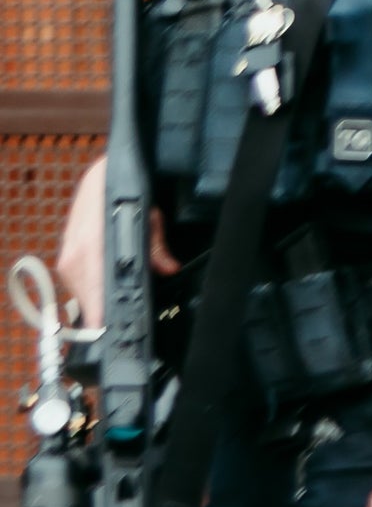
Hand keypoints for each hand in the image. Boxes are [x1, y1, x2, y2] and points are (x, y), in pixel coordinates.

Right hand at [53, 157, 177, 330]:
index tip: (107, 331)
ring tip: (112, 314)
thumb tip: (168, 268)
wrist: (101, 175)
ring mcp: (69, 253)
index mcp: (93, 244)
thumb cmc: (124, 196)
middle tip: (117, 330)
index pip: (95, 287)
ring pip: (79, 290)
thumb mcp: (149, 218)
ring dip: (96, 302)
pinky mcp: (68, 253)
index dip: (101, 312)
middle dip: (102, 312)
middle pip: (86, 296)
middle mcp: (76, 251)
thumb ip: (157, 247)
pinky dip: (90, 289)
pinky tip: (102, 296)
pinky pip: (76, 280)